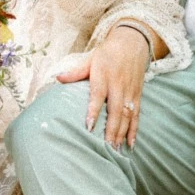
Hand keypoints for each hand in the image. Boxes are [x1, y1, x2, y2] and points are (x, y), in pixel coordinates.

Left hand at [55, 24, 151, 149]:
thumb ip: (76, 72)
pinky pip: (137, 115)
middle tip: (105, 148)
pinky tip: (130, 144)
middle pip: (116, 111)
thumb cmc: (108, 53)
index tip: (89, 126)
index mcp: (104, 76)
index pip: (98, 95)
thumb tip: (57, 78)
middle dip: (111, 130)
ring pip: (127, 116)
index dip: (94, 111)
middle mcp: (118, 85)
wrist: (133, 43)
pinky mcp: (137, 95)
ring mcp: (130, 92)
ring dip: (122, 134)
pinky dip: (134, 130)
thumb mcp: (91, 58)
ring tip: (115, 151)